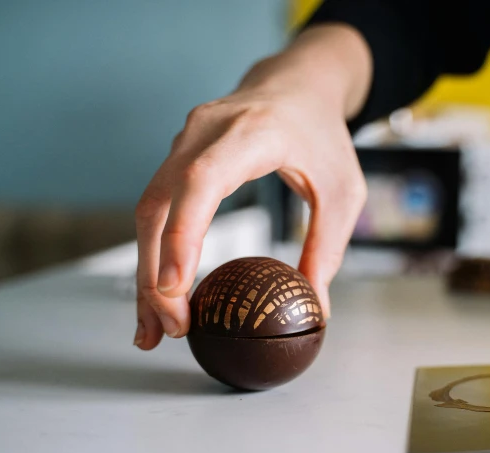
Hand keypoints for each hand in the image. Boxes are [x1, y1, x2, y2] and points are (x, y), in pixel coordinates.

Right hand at [133, 25, 371, 349]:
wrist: (298, 85)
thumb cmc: (323, 136)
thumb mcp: (344, 193)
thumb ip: (328, 248)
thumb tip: (315, 309)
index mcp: (251, 133)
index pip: (202, 183)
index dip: (182, 236)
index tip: (176, 289)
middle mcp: (204, 132)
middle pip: (161, 205)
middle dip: (156, 273)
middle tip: (170, 330)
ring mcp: (184, 141)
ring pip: (149, 211)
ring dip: (145, 272)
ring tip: (152, 330)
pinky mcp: (177, 157)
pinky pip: (156, 207)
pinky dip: (153, 252)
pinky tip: (158, 294)